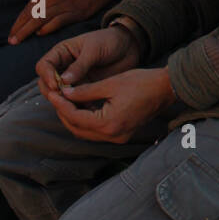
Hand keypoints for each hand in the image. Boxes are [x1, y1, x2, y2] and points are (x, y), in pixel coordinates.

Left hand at [8, 0, 129, 44]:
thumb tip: (39, 12)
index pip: (28, 7)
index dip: (19, 21)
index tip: (12, 31)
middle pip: (31, 15)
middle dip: (19, 28)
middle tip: (11, 40)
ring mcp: (65, 4)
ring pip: (40, 19)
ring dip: (27, 31)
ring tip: (18, 40)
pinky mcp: (76, 12)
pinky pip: (57, 22)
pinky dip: (47, 28)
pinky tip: (40, 34)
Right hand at [35, 25, 142, 97]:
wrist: (129, 47)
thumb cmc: (110, 41)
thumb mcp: (94, 49)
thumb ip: (80, 65)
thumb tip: (63, 81)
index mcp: (61, 53)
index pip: (44, 66)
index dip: (46, 76)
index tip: (56, 85)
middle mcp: (63, 68)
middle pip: (47, 84)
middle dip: (53, 92)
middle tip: (65, 98)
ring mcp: (74, 80)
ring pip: (60, 95)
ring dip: (65, 102)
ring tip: (75, 106)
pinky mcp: (85, 89)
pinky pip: (76, 101)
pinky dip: (78, 106)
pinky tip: (86, 110)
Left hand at [44, 66, 174, 142]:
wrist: (166, 88)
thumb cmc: (141, 82)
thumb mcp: (110, 84)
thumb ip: (85, 91)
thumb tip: (64, 92)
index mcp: (108, 124)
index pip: (75, 118)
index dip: (61, 105)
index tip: (52, 92)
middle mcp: (113, 135)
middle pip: (78, 129)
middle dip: (64, 113)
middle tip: (56, 96)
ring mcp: (118, 137)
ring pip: (86, 132)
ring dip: (75, 117)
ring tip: (67, 100)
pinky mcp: (123, 133)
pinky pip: (98, 130)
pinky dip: (88, 119)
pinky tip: (83, 105)